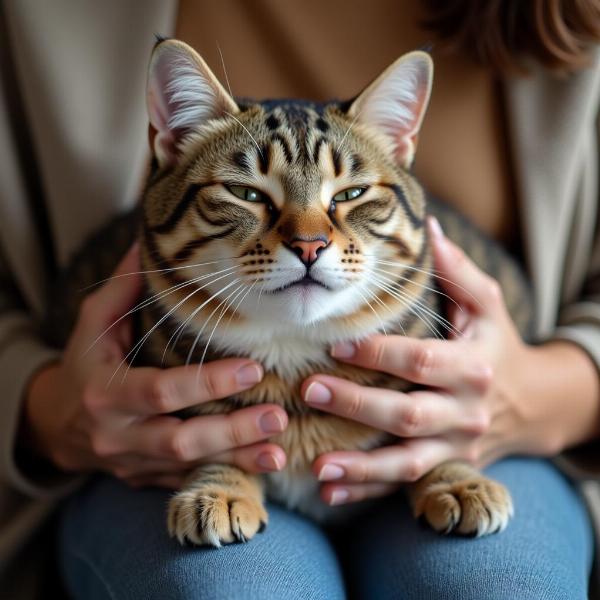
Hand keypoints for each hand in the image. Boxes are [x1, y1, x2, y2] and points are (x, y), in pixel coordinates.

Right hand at [23, 244, 286, 488]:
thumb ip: (123, 289)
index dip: (208, 383)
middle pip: (180, 440)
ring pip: (190, 466)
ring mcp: (132, 462)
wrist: (57, 423)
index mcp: (105, 392)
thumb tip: (148, 243)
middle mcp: (118, 434)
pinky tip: (260, 465)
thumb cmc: (84, 364)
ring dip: (238, 459)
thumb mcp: (92, 324)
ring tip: (280, 450)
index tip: (253, 369)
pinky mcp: (145, 479)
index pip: (162, 390)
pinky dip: (225, 473)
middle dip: (232, 431)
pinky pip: (187, 480)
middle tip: (278, 416)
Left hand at [302, 217, 599, 505]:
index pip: (419, 361)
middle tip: (309, 390)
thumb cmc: (498, 345)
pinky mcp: (449, 467)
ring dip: (360, 466)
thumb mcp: (487, 305)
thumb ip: (457, 270)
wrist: (534, 403)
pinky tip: (332, 489)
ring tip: (319, 465)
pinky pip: (405, 483)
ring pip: (406, 462)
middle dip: (356, 405)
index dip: (377, 354)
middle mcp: (466, 411)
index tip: (335, 344)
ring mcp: (458, 445)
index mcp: (472, 365)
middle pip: (407, 414)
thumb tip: (427, 226)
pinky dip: (368, 490)